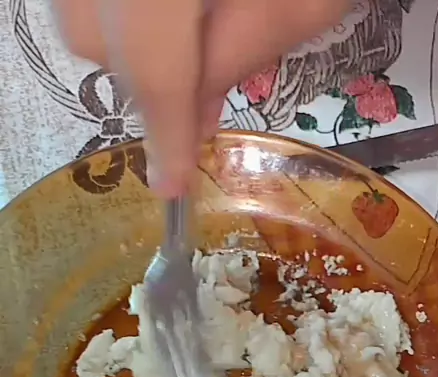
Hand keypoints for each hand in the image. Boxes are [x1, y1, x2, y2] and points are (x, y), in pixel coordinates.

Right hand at [52, 0, 349, 194]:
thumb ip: (244, 54)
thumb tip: (191, 117)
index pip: (153, 58)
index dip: (165, 129)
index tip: (172, 183)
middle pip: (93, 30)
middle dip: (146, 77)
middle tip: (198, 87)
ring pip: (78, 3)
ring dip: (129, 37)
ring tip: (191, 29)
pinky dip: (122, 2)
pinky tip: (171, 7)